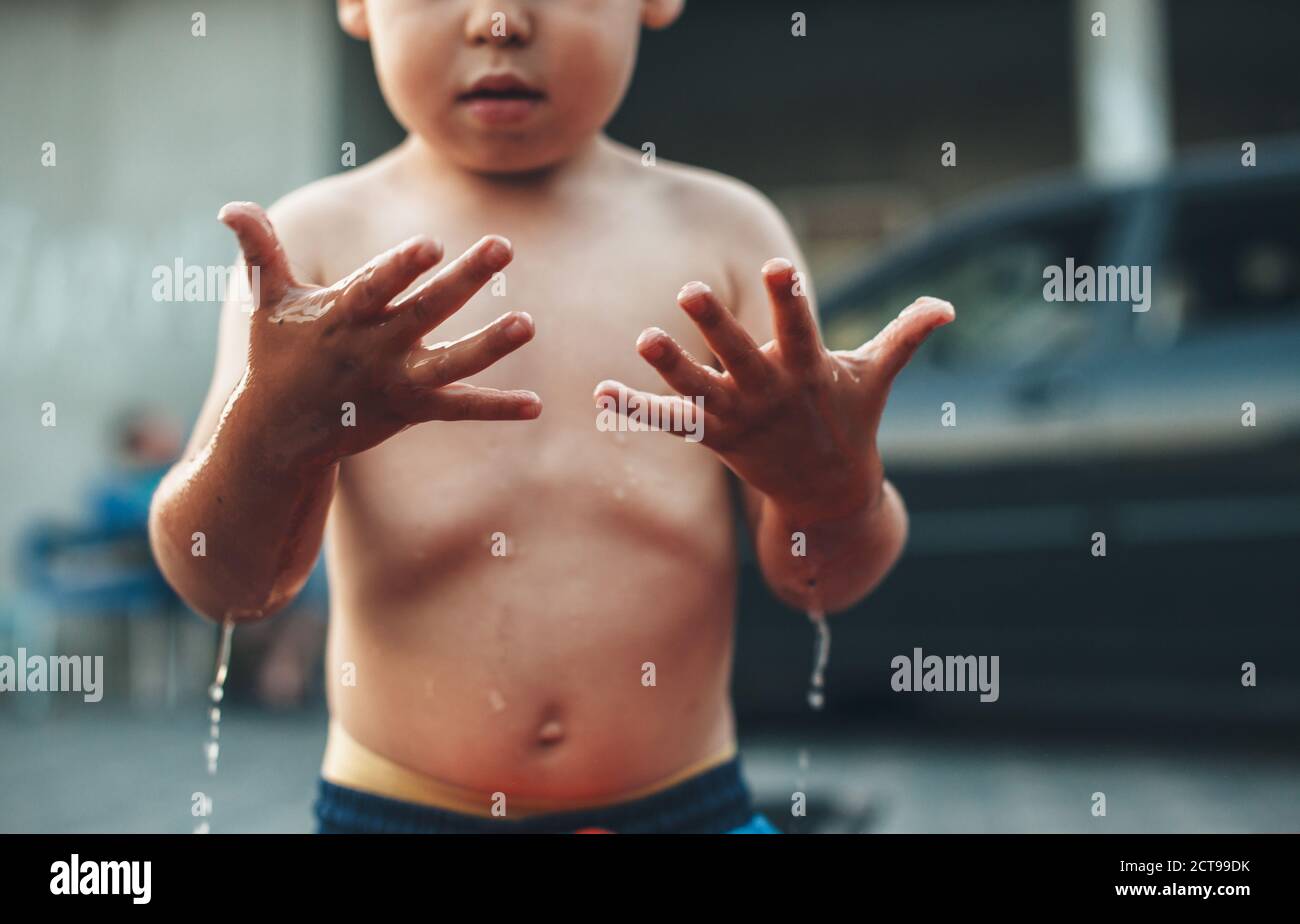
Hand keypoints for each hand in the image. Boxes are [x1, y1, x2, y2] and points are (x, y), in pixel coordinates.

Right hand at [218, 202, 540, 467]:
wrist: (277, 433)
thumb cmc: (275, 355)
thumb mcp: (267, 301)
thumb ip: (261, 250)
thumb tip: (230, 206)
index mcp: (342, 315)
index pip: (375, 287)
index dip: (401, 267)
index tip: (431, 245)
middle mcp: (374, 348)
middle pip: (426, 311)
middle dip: (464, 280)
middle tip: (503, 246)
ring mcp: (396, 381)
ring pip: (451, 363)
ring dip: (490, 346)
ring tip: (529, 324)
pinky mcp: (411, 408)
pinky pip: (460, 408)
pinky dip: (497, 408)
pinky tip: (536, 406)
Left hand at [594, 259, 952, 523]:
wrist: (828, 492)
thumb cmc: (851, 417)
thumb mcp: (876, 375)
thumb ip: (906, 335)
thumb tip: (949, 305)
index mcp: (809, 370)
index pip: (800, 326)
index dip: (790, 296)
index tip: (777, 264)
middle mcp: (770, 394)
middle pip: (741, 356)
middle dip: (717, 326)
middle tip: (689, 290)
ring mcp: (739, 417)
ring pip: (700, 390)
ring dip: (670, 367)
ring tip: (643, 339)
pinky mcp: (714, 436)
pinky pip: (669, 421)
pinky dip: (635, 409)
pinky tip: (601, 391)